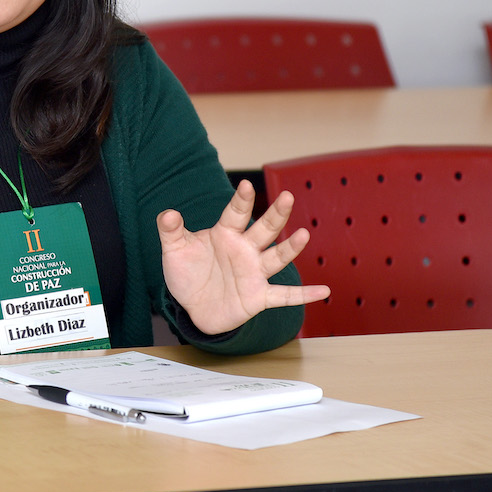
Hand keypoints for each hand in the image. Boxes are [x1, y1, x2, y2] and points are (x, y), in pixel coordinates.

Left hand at [156, 180, 329, 334]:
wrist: (193, 306)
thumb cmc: (187, 273)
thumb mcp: (174, 250)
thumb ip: (170, 231)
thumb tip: (167, 213)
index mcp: (225, 234)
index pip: (235, 213)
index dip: (241, 200)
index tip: (245, 185)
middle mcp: (245, 250)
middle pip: (264, 230)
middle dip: (275, 214)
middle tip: (287, 197)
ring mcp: (255, 272)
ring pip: (276, 257)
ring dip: (290, 248)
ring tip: (303, 235)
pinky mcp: (259, 296)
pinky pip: (284, 295)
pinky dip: (303, 295)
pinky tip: (324, 291)